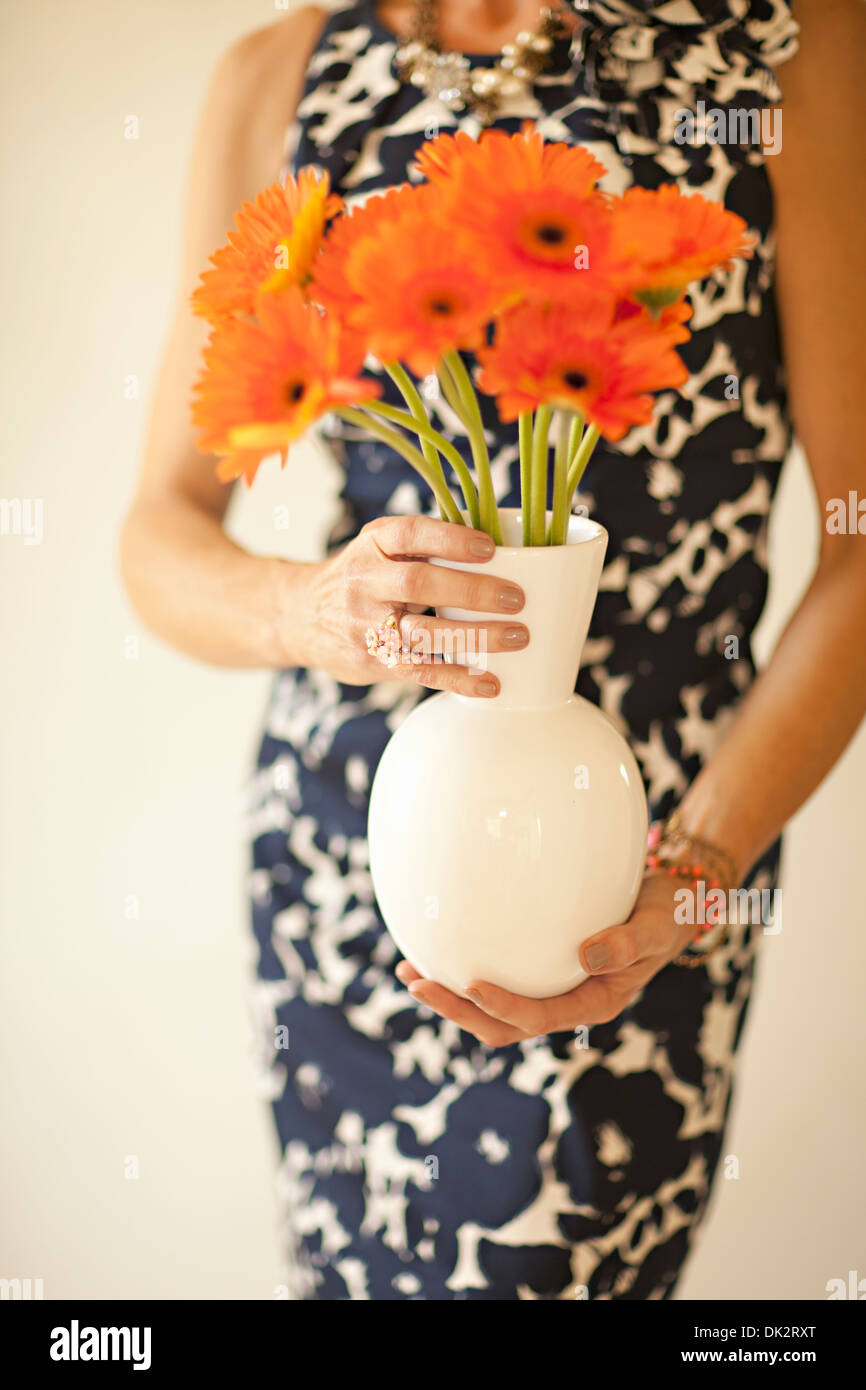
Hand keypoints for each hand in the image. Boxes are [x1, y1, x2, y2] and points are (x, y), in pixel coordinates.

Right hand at [296, 515, 527, 696]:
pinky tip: (490, 683)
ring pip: (422, 633)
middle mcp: (365, 581)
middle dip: (471, 591)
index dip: (450, 540)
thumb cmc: (364, 576)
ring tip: (518, 636)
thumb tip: (502, 546)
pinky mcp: (373, 660)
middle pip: (418, 585)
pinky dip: (457, 679)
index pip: (410, 534)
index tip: (489, 548)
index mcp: (373, 544)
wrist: (302, 616)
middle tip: (516, 598)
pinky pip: (419, 671)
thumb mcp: (380, 547)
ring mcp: (366, 624)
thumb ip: (424, 545)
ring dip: (475, 636)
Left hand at [395, 873, 697, 1045]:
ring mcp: (550, 989)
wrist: (668, 905)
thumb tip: (587, 954)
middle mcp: (566, 1003)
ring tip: (409, 972)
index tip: (471, 984)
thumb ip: (630, 942)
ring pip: (492, 1010)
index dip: (503, 1007)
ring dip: (451, 996)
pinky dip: (463, 970)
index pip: (539, 1016)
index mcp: (594, 1003)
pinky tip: (436, 948)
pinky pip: (498, 976)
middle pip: (503, 1025)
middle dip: (458, 1010)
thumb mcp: (657, 926)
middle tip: (417, 983)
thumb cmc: (665, 914)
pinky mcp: (539, 969)